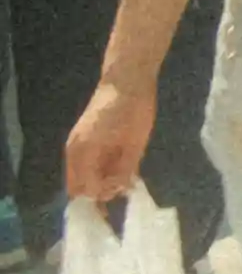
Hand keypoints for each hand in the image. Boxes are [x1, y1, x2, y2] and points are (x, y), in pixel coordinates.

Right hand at [59, 77, 148, 213]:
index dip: (103, 194)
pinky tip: (119, 166)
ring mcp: (76, 144)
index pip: (85, 189)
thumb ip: (125, 168)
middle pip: (78, 186)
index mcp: (83, 153)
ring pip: (81, 175)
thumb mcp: (135, 142)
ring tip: (125, 175)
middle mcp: (74, 152)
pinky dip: (98, 169)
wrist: (127, 79)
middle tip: (124, 185)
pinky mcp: (83, 138)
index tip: (124, 190)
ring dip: (99, 180)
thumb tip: (121, 189)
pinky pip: (86, 163)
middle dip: (99, 191)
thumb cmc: (133, 109)